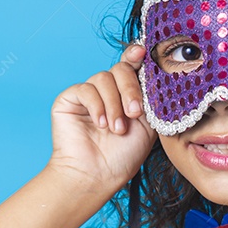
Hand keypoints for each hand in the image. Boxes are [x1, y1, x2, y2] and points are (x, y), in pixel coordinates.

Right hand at [47, 42, 157, 187]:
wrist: (98, 175)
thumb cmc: (124, 155)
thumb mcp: (148, 124)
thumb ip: (151, 98)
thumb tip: (157, 73)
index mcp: (128, 93)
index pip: (132, 66)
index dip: (137, 56)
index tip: (143, 52)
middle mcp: (108, 90)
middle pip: (121, 69)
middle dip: (130, 89)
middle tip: (134, 113)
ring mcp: (89, 94)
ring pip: (104, 77)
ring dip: (114, 104)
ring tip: (116, 129)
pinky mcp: (70, 99)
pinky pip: (85, 88)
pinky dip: (97, 105)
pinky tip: (100, 124)